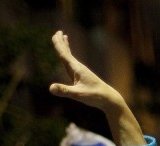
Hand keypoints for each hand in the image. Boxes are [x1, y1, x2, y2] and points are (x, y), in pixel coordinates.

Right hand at [49, 31, 143, 145]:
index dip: (59, 45)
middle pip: (68, 53)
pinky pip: (73, 65)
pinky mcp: (83, 77)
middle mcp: (79, 68)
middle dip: (62, 43)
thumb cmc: (94, 96)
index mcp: (77, 69)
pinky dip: (70, 59)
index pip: (65, 54)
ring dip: (66, 48)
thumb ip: (64, 91)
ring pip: (71, 57)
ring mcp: (81, 72)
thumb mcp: (78, 94)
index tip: (56, 34)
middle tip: (58, 32)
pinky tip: (69, 61)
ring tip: (64, 39)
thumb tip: (50, 88)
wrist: (108, 99)